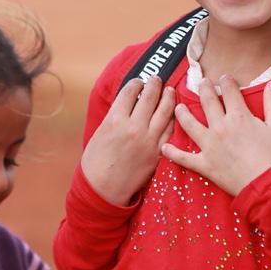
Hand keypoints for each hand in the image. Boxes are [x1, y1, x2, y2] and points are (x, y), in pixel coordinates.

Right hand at [80, 77, 174, 205]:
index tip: (139, 81)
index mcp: (115, 120)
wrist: (103, 190)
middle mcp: (134, 127)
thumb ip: (115, 115)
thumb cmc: (96, 161)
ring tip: (170, 90)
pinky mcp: (158, 152)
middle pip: (150, 97)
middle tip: (157, 79)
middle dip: (155, 84)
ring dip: (168, 97)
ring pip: (165, 111)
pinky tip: (174, 113)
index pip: (130, 91)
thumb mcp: (100, 132)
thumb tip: (127, 101)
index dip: (136, 83)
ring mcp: (148, 140)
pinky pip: (170, 130)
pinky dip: (173, 118)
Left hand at [161, 76, 270, 195]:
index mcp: (238, 116)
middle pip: (208, 102)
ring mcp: (209, 146)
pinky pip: (184, 158)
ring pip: (190, 125)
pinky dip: (173, 153)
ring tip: (178, 107)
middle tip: (201, 82)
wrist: (266, 185)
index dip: (227, 81)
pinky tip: (164, 147)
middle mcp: (220, 127)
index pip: (230, 91)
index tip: (225, 77)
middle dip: (204, 89)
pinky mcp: (205, 164)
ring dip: (183, 114)